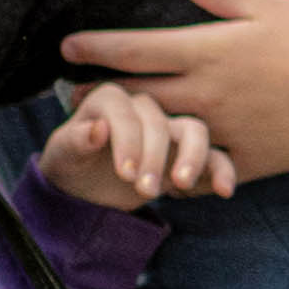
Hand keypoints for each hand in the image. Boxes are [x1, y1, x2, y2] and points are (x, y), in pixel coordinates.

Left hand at [35, 79, 233, 210]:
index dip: (128, 141)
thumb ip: (76, 139)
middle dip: (155, 157)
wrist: (87, 187)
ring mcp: (169, 128)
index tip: (125, 173)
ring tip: (182, 185)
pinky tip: (225, 190)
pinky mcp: (188, 152)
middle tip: (145, 189)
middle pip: (161, 122)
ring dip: (192, 158)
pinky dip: (221, 170)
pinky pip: (213, 155)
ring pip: (194, 131)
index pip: (126, 111)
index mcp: (110, 98)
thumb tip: (97, 129)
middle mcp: (143, 108)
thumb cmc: (72, 163)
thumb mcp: (63, 154)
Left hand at [61, 0, 288, 181]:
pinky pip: (199, 170)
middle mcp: (206, 93)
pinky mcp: (249, 160)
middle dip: (98, 94)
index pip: (131, 49)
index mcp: (208, 50)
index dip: (93, 48)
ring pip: (158, 136)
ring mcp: (225, 130)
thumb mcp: (273, 6)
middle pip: (133, 96)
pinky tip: (164, 169)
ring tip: (113, 132)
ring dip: (129, 133)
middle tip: (75, 95)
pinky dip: (177, 169)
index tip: (69, 47)